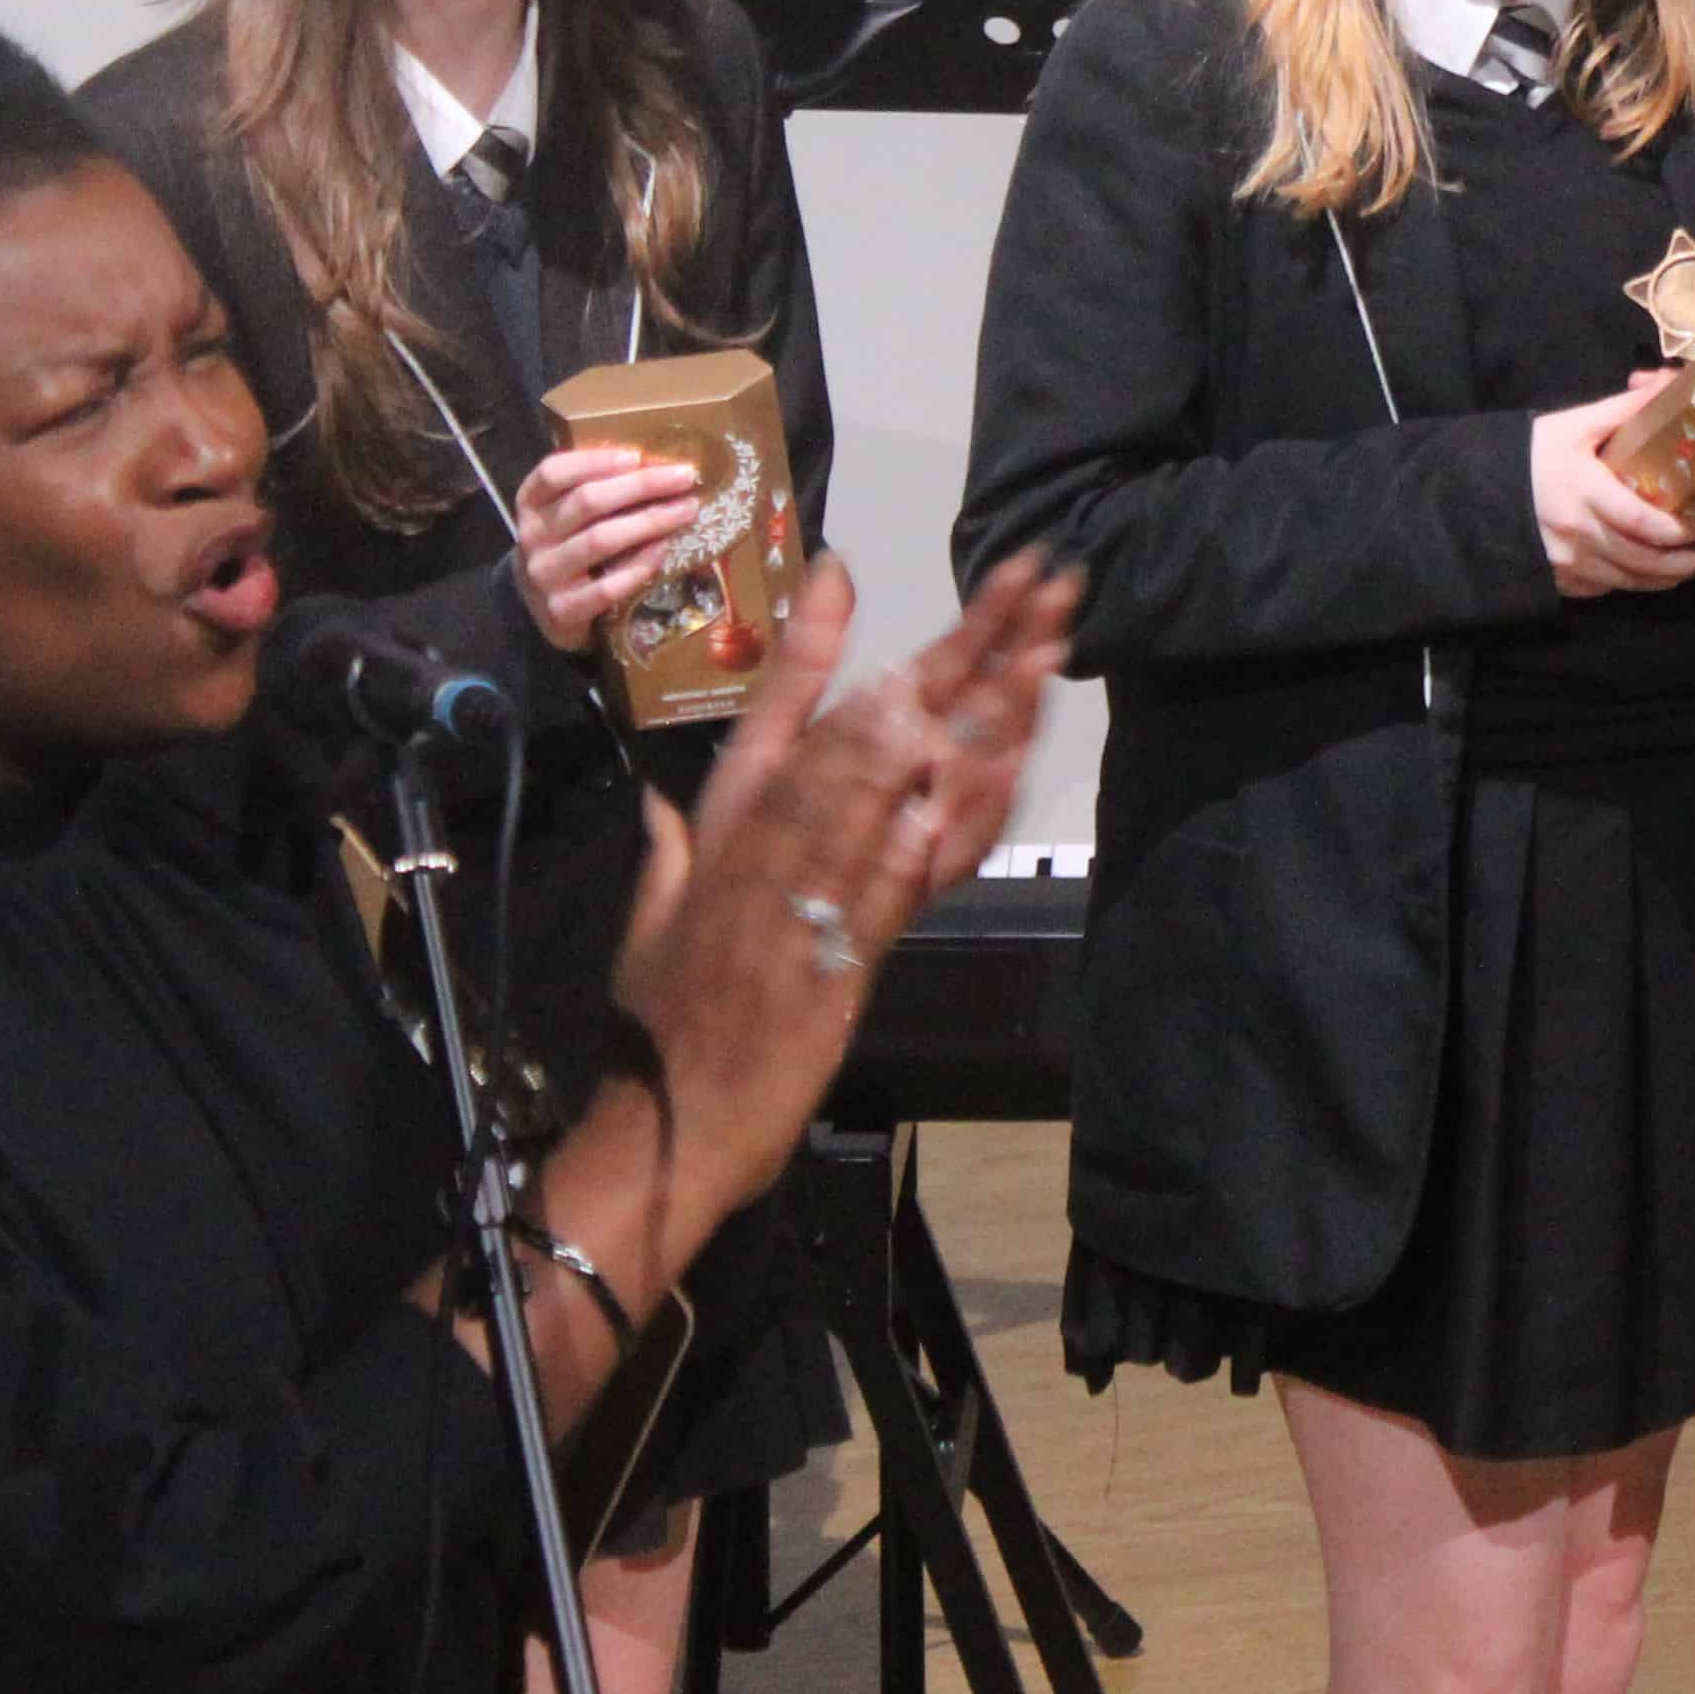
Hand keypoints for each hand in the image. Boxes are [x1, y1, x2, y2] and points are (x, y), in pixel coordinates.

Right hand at [509, 443, 711, 650]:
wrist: (542, 611)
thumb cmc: (567, 548)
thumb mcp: (566, 516)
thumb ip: (594, 489)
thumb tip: (657, 464)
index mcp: (530, 504)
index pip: (553, 472)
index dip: (594, 460)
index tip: (637, 456)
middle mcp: (532, 537)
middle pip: (586, 502)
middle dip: (640, 486)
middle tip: (685, 477)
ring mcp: (545, 575)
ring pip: (599, 540)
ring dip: (649, 522)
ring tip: (686, 510)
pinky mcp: (562, 610)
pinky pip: (606, 587)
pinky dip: (638, 566)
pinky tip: (664, 550)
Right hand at [515, 548, 1080, 1334]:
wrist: (664, 1127)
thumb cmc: (659, 1022)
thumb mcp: (652, 915)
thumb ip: (670, 845)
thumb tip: (668, 797)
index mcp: (720, 828)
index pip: (771, 713)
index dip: (815, 640)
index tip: (849, 566)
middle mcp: (766, 846)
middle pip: (869, 726)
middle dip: (953, 647)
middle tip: (1022, 580)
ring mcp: (810, 896)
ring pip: (902, 780)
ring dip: (982, 706)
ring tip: (1042, 642)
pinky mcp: (849, 954)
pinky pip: (910, 872)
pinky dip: (950, 818)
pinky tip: (998, 765)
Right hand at [1532, 378, 1694, 597]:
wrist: (1478, 486)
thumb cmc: (1532, 452)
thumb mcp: (1575, 424)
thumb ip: (1625, 409)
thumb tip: (1671, 384)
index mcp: (1584, 492)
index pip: (1638, 521)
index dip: (1672, 531)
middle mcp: (1576, 533)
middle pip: (1638, 560)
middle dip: (1675, 564)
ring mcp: (1565, 561)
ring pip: (1622, 581)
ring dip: (1657, 580)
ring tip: (1682, 572)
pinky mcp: (1555, 577)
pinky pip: (1598, 589)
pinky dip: (1624, 585)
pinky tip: (1640, 577)